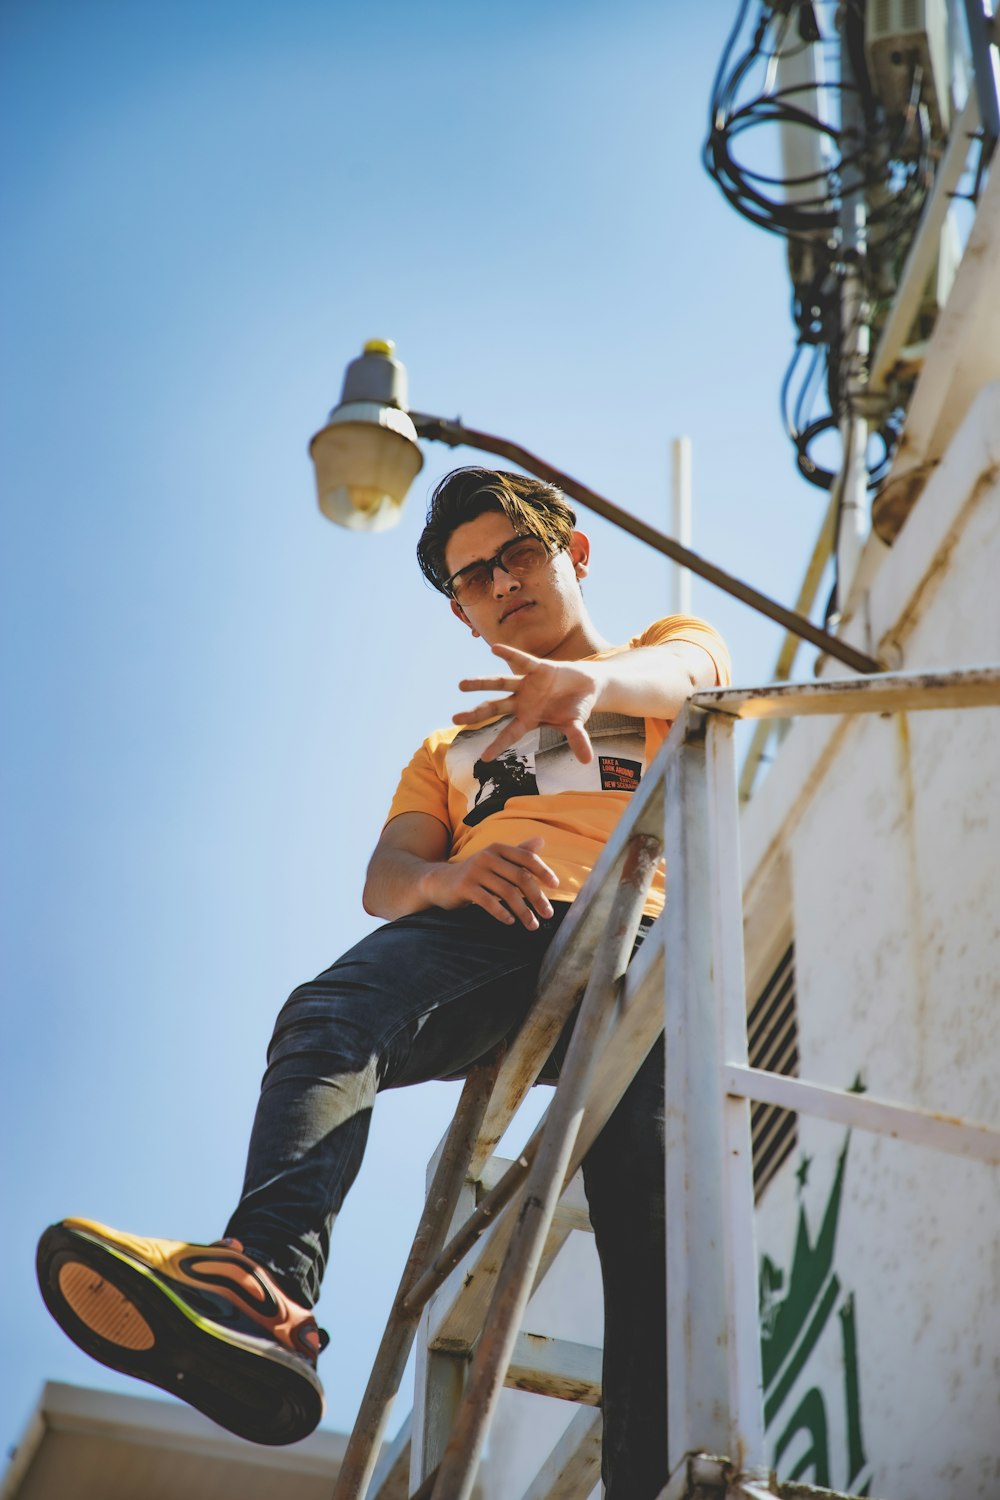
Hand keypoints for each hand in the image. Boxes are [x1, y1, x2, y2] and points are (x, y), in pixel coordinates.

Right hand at [421, 836, 559, 929]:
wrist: (439, 881)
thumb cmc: (474, 872)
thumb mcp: (495, 860)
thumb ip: (518, 852)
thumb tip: (542, 841)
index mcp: (498, 849)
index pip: (526, 857)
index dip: (543, 871)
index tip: (556, 886)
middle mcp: (487, 856)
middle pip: (520, 877)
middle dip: (537, 897)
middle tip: (548, 914)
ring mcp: (475, 871)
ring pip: (507, 892)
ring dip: (523, 911)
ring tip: (532, 924)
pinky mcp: (464, 887)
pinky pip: (488, 901)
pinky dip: (501, 913)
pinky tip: (510, 922)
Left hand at [454, 644, 599, 763]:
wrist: (587, 685)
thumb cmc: (576, 708)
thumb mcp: (576, 725)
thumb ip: (578, 740)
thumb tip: (587, 761)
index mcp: (530, 718)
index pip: (510, 734)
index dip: (498, 745)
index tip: (484, 758)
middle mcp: (523, 701)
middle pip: (495, 708)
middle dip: (476, 714)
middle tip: (455, 719)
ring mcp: (528, 684)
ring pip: (500, 684)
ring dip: (481, 684)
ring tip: (461, 686)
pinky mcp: (538, 668)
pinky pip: (522, 660)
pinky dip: (509, 653)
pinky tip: (494, 648)